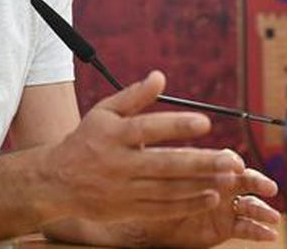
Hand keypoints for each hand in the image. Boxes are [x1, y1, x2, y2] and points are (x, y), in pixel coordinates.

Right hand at [40, 71, 244, 221]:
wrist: (55, 181)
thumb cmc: (86, 140)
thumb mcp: (104, 112)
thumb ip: (134, 96)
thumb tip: (160, 76)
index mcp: (113, 135)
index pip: (148, 128)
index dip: (176, 125)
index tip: (205, 122)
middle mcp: (119, 164)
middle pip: (165, 164)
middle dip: (201, 162)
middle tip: (231, 159)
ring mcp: (124, 190)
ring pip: (168, 189)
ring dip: (201, 184)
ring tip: (228, 177)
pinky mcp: (128, 210)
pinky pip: (163, 209)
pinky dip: (188, 204)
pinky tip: (211, 196)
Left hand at [133, 157, 280, 247]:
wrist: (152, 225)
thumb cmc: (154, 195)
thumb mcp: (155, 175)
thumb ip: (158, 156)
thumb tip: (143, 134)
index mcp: (208, 169)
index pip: (225, 161)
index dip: (232, 163)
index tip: (235, 166)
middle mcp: (221, 185)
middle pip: (245, 180)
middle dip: (258, 182)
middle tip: (269, 187)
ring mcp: (225, 206)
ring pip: (250, 205)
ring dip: (263, 209)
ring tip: (273, 216)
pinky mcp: (226, 226)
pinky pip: (246, 228)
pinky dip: (259, 231)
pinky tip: (269, 234)